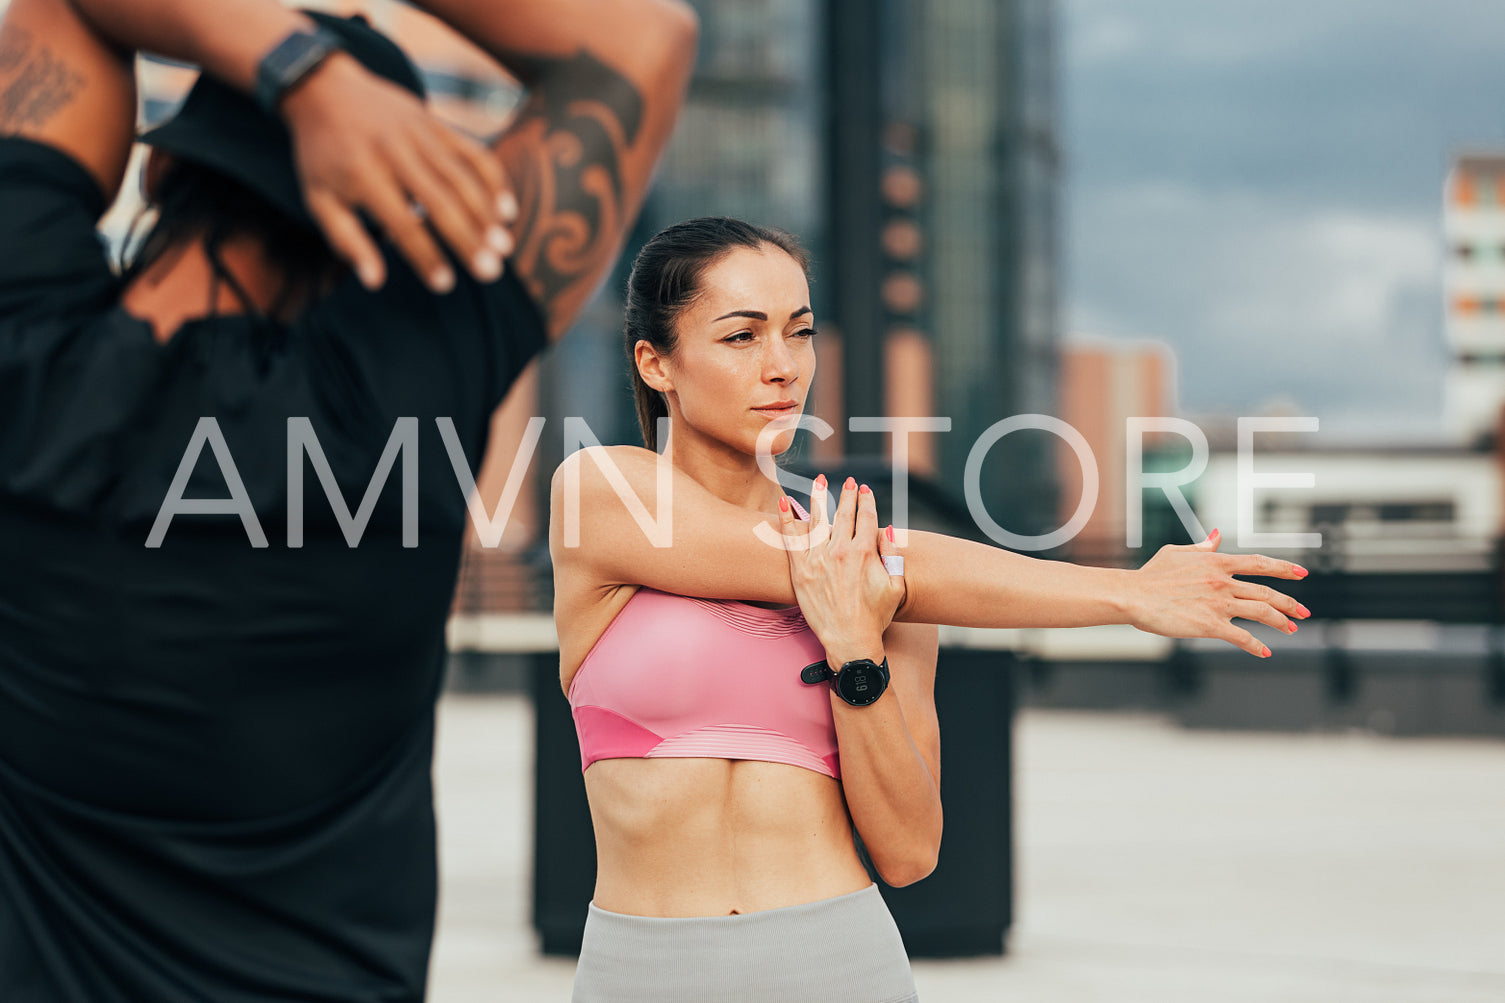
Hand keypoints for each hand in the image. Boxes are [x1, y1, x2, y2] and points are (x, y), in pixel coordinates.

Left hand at [280, 52, 516, 293]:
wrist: (324, 89)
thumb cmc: (322, 157)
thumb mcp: (319, 199)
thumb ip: (347, 240)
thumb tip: (374, 281)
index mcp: (361, 174)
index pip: (401, 223)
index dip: (425, 256)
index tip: (445, 285)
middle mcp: (394, 152)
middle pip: (440, 202)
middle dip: (468, 239)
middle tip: (491, 272)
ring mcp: (419, 133)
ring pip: (462, 178)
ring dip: (486, 214)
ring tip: (504, 246)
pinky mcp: (436, 122)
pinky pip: (473, 152)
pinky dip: (494, 180)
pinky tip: (507, 209)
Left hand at [777, 475, 905, 665]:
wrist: (849, 641)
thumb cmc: (875, 617)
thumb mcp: (894, 587)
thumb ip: (892, 556)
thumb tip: (886, 529)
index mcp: (865, 553)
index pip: (866, 517)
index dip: (866, 501)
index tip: (865, 490)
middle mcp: (841, 551)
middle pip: (844, 514)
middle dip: (848, 495)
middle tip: (849, 482)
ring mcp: (819, 559)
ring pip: (818, 520)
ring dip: (820, 497)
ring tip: (820, 480)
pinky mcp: (800, 570)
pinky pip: (791, 539)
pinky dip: (787, 519)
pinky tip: (784, 502)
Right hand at [1125, 529, 1310, 656]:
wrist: (1134, 596)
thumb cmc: (1151, 574)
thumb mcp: (1177, 553)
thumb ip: (1202, 547)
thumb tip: (1217, 535)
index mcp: (1217, 562)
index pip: (1259, 563)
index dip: (1284, 568)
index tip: (1302, 573)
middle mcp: (1223, 582)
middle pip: (1266, 591)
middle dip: (1289, 603)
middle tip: (1304, 612)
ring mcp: (1218, 604)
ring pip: (1261, 612)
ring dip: (1280, 622)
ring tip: (1291, 629)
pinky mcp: (1210, 625)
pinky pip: (1241, 637)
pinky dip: (1256, 646)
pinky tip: (1265, 652)